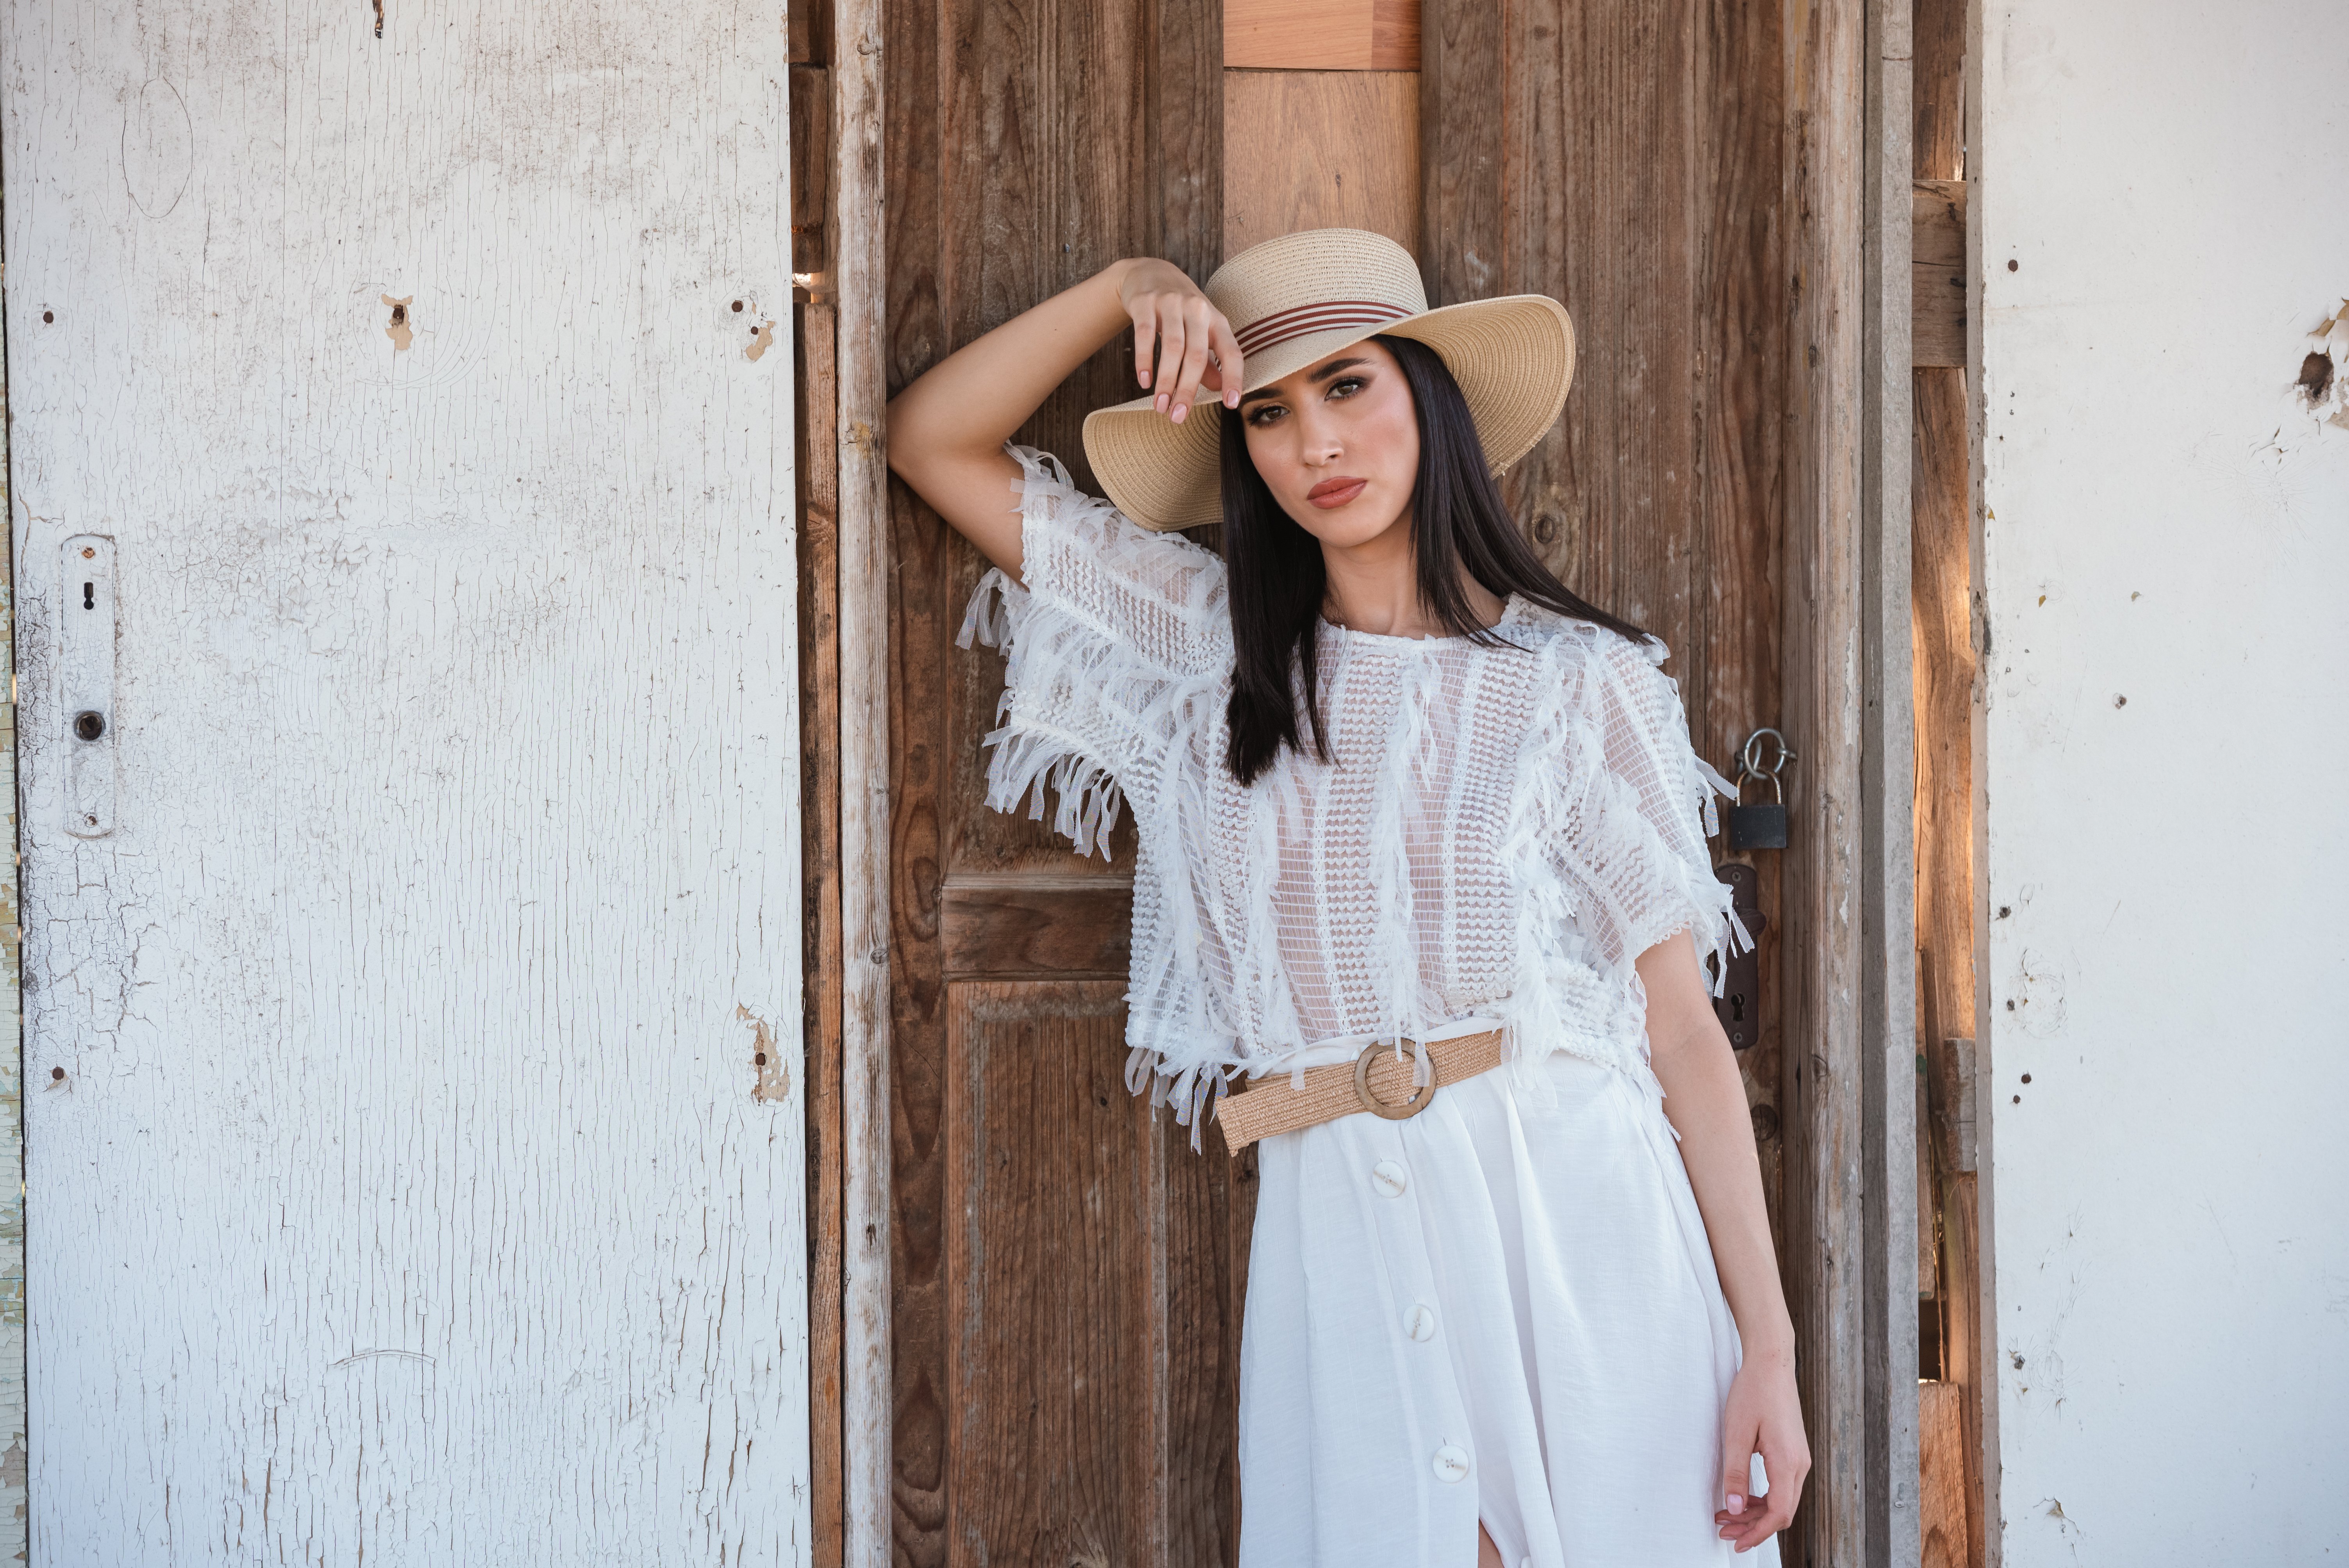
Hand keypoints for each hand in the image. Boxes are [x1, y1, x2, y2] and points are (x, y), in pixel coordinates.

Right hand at [1115, 259, 1242, 424]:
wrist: (1150, 272)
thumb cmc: (1180, 310)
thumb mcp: (1200, 331)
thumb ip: (1209, 361)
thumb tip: (1218, 389)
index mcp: (1216, 320)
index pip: (1231, 352)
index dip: (1234, 378)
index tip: (1231, 404)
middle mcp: (1197, 309)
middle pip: (1196, 355)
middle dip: (1187, 390)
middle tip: (1178, 417)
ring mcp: (1171, 303)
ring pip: (1172, 347)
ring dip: (1166, 381)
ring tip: (1160, 407)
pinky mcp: (1145, 302)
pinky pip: (1145, 335)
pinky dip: (1145, 361)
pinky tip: (1144, 382)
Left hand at [1714, 1350, 1808, 1551]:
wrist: (1772, 1364)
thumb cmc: (1753, 1393)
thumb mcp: (1736, 1433)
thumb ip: (1736, 1473)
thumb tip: (1734, 1509)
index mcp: (1787, 1462)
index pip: (1778, 1514)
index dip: (1757, 1533)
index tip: (1735, 1542)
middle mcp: (1800, 1464)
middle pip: (1781, 1512)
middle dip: (1753, 1526)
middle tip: (1723, 1530)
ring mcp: (1799, 1459)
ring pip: (1782, 1500)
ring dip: (1756, 1512)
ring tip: (1726, 1516)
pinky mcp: (1794, 1453)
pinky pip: (1782, 1486)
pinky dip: (1763, 1497)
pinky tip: (1742, 1497)